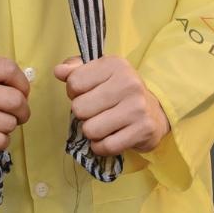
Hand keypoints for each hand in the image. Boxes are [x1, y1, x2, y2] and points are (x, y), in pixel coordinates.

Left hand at [52, 54, 170, 156]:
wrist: (154, 111)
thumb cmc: (119, 91)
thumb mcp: (99, 73)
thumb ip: (75, 69)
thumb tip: (59, 71)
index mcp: (115, 65)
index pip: (74, 83)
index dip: (74, 92)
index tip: (87, 93)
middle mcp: (129, 83)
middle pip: (79, 108)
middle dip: (83, 114)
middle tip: (96, 111)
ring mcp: (138, 107)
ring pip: (90, 129)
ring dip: (92, 132)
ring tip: (103, 124)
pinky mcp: (143, 130)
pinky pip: (105, 146)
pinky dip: (101, 147)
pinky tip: (107, 138)